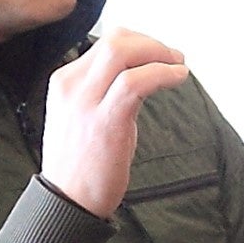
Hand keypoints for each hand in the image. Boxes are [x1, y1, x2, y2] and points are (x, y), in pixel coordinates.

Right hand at [43, 27, 190, 216]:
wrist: (68, 202)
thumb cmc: (81, 165)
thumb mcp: (83, 117)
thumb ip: (103, 92)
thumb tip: (140, 74)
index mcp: (64, 82)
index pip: (104, 43)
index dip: (139, 42)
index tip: (158, 54)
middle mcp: (72, 86)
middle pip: (115, 40)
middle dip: (151, 43)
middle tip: (173, 56)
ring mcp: (86, 102)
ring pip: (123, 52)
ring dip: (159, 53)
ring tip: (178, 66)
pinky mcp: (106, 120)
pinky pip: (137, 81)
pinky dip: (163, 73)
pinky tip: (177, 77)